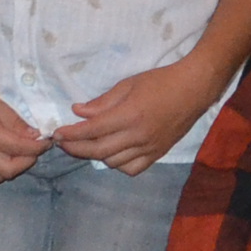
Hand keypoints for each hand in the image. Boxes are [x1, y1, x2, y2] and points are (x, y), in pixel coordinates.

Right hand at [0, 58, 48, 183]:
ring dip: (12, 168)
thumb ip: (15, 120)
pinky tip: (2, 159)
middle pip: (7, 169)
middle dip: (27, 161)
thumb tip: (35, 136)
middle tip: (35, 148)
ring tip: (20, 153)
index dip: (37, 147)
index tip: (47, 141)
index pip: (17, 148)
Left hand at [53, 60, 216, 174]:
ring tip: (85, 146)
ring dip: (94, 156)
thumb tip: (78, 111)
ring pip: (112, 162)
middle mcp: (138, 135)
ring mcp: (149, 147)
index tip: (56, 133)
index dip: (71, 133)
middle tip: (63, 143)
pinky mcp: (157, 154)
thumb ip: (102, 101)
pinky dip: (117, 165)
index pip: (91, 130)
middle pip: (98, 150)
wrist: (194, 89)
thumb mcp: (128, 84)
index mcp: (129, 115)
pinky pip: (132, 169)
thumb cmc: (160, 81)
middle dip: (75, 148)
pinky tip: (112, 154)